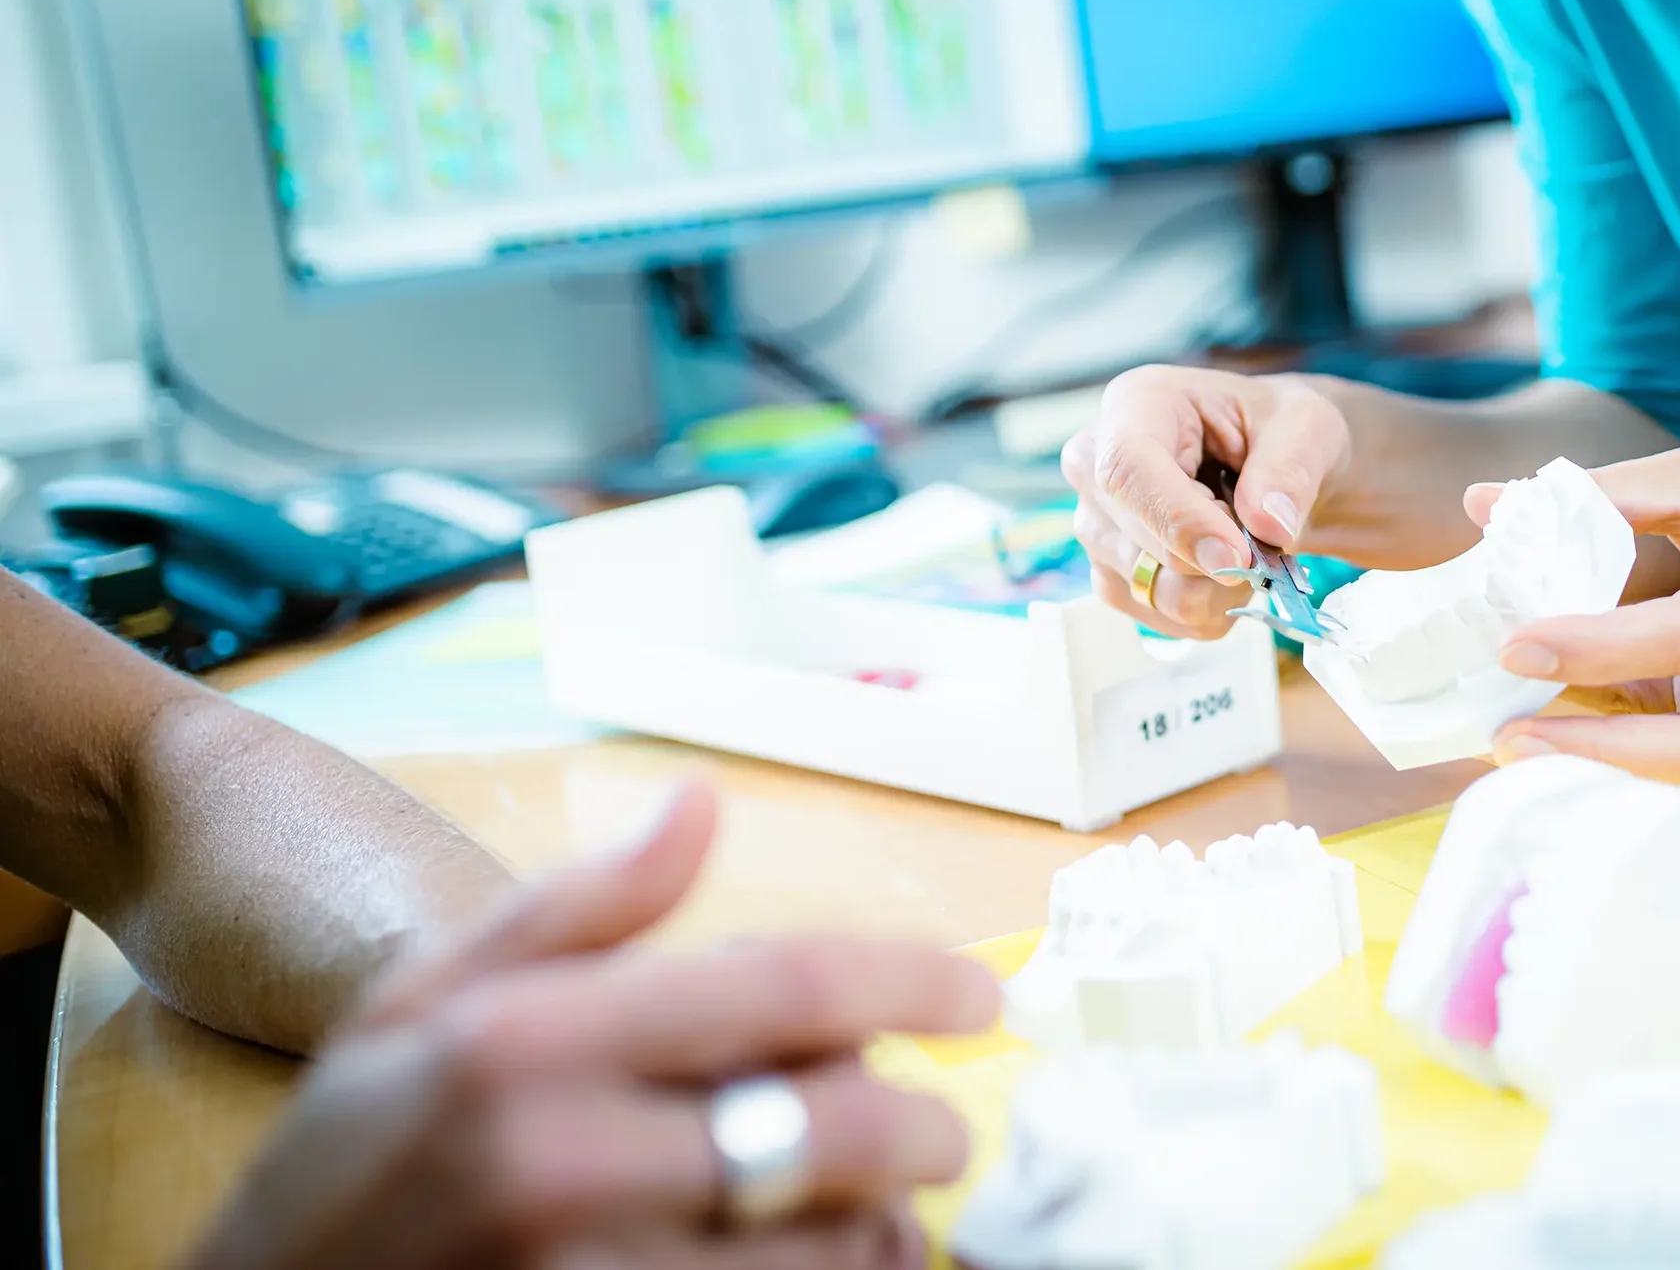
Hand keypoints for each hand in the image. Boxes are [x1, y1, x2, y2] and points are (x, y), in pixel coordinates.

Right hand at [189, 785, 998, 1269]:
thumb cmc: (347, 1164)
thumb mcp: (423, 1004)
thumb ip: (577, 907)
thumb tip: (700, 805)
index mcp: (528, 1041)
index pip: (781, 984)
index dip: (910, 978)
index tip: (981, 992)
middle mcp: (562, 1159)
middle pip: (831, 1122)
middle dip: (921, 1122)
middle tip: (938, 1120)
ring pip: (823, 1246)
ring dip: (884, 1224)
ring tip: (877, 1206)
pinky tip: (820, 1261)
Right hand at [1064, 366, 1352, 638]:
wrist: (1272, 467)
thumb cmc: (1278, 431)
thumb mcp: (1308, 427)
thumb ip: (1292, 469)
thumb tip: (1270, 526)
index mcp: (1137, 404)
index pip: (1127, 470)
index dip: (1178, 520)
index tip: (1237, 557)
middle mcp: (1096, 463)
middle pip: (1140, 541)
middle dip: (1219, 557)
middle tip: (1265, 535)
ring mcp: (1096, 524)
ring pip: (1152, 588)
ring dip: (1220, 587)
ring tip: (1249, 548)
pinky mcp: (1111, 573)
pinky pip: (1159, 615)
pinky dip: (1211, 609)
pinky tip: (1230, 574)